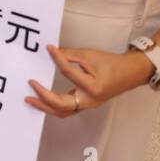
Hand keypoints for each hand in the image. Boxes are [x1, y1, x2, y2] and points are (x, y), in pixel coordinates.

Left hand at [26, 44, 154, 117]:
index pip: (67, 72)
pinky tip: (42, 100)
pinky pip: (67, 110)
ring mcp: (87, 105)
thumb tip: (52, 52)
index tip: (48, 48)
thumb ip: (69, 54)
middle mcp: (89, 101)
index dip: (57, 58)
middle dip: (43, 97)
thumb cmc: (112, 64)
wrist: (129, 73)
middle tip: (30, 84)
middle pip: (61, 105)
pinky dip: (53, 106)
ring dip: (45, 106)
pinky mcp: (85, 105)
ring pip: (63, 112)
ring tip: (30, 99)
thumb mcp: (90, 55)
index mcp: (93, 87)